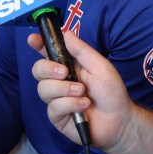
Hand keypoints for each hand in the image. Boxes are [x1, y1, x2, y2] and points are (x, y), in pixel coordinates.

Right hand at [28, 31, 133, 150]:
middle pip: (37, 70)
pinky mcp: (57, 116)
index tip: (33, 39)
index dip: (38, 45)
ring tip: (83, 93)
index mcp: (67, 66)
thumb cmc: (111, 92)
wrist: (119, 120)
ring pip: (43, 89)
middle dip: (48, 69)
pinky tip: (83, 106)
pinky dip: (70, 104)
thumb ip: (82, 51)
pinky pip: (53, 107)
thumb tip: (66, 33)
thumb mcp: (100, 67)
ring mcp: (56, 99)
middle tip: (65, 72)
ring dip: (64, 89)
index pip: (47, 53)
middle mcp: (58, 82)